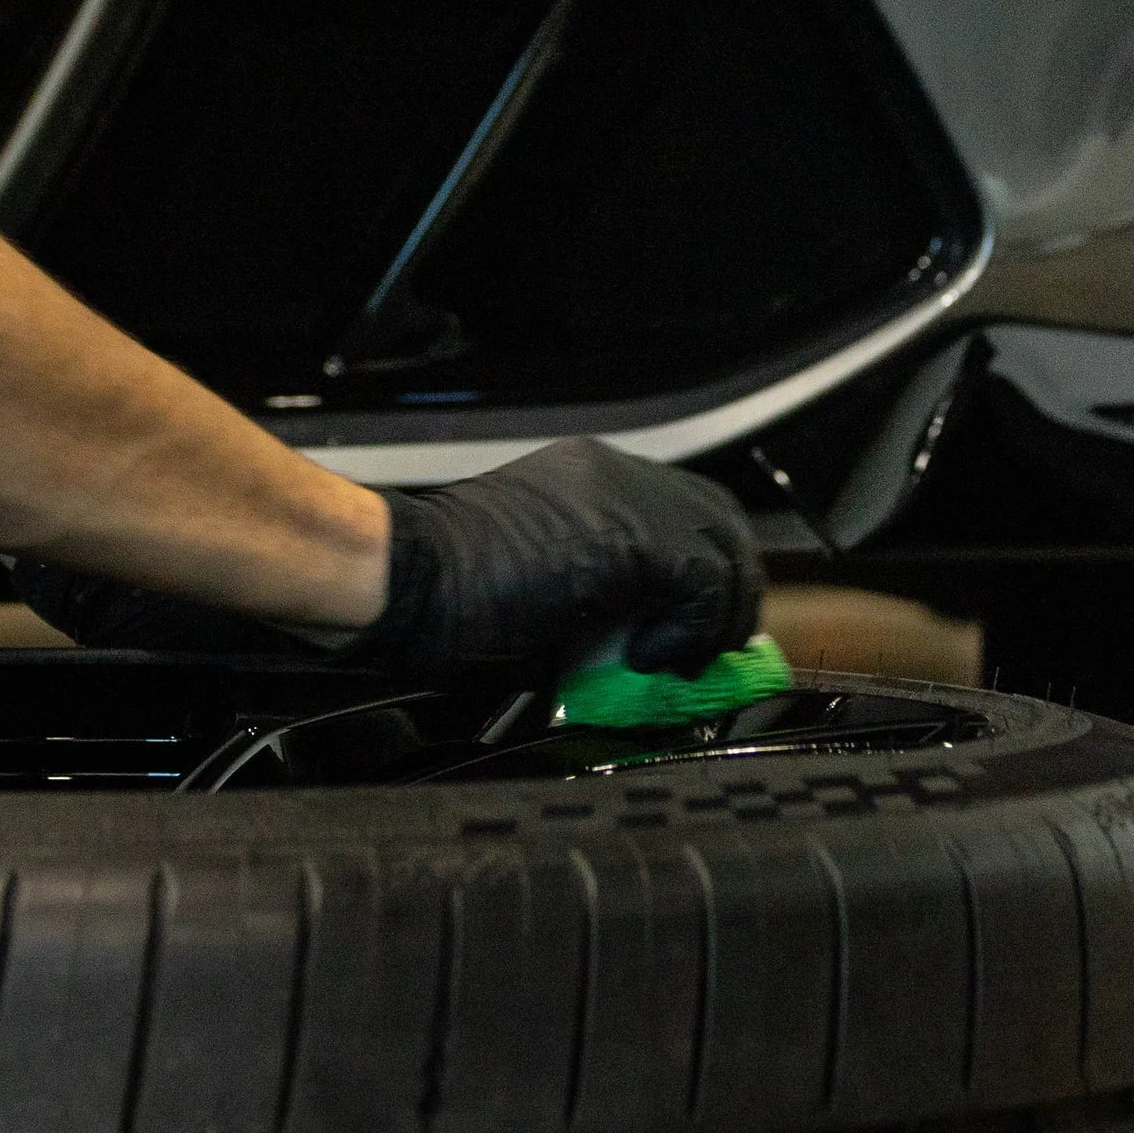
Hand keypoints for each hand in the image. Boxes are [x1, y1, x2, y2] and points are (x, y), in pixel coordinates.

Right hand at [353, 437, 763, 683]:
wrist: (404, 579)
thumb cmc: (444, 594)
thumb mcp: (543, 583)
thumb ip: (602, 596)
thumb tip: (645, 645)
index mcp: (593, 477)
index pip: (690, 512)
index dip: (708, 576)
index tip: (698, 630)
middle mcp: (618, 473)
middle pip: (721, 522)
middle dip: (728, 593)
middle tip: (707, 650)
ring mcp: (626, 496)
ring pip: (724, 547)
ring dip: (716, 614)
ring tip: (677, 659)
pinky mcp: (631, 537)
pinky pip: (703, 582)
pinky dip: (692, 628)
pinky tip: (649, 657)